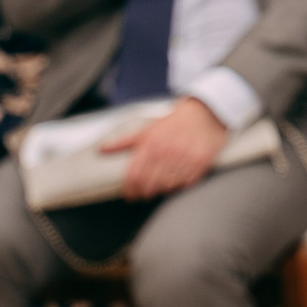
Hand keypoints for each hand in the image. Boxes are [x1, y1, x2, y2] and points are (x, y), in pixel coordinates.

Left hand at [102, 98, 229, 199]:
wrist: (206, 111)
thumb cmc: (173, 122)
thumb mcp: (147, 130)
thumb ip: (123, 142)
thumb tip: (101, 150)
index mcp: (151, 143)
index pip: (134, 175)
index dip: (129, 189)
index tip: (129, 195)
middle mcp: (167, 150)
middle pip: (149, 183)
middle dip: (143, 193)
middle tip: (143, 195)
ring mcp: (185, 156)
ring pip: (167, 185)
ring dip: (161, 190)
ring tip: (158, 189)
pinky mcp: (202, 161)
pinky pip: (186, 182)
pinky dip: (179, 186)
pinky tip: (175, 182)